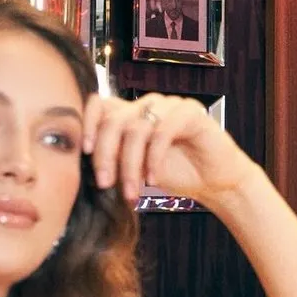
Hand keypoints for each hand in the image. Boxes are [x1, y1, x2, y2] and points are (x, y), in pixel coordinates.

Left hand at [82, 92, 257, 205]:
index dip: (87, 124)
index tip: (85, 153)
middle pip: (114, 120)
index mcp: (131, 112)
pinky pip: (162, 132)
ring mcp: (169, 105)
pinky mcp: (190, 112)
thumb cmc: (174, 173)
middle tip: (104, 184)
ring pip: (136, 129)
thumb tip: (80, 163)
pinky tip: (153, 180)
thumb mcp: (134, 167)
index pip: (98, 105)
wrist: (216, 182)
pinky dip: (154, 159)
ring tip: (131, 192)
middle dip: (105, 155)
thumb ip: (112, 157)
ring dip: (130, 165)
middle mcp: (147, 104)